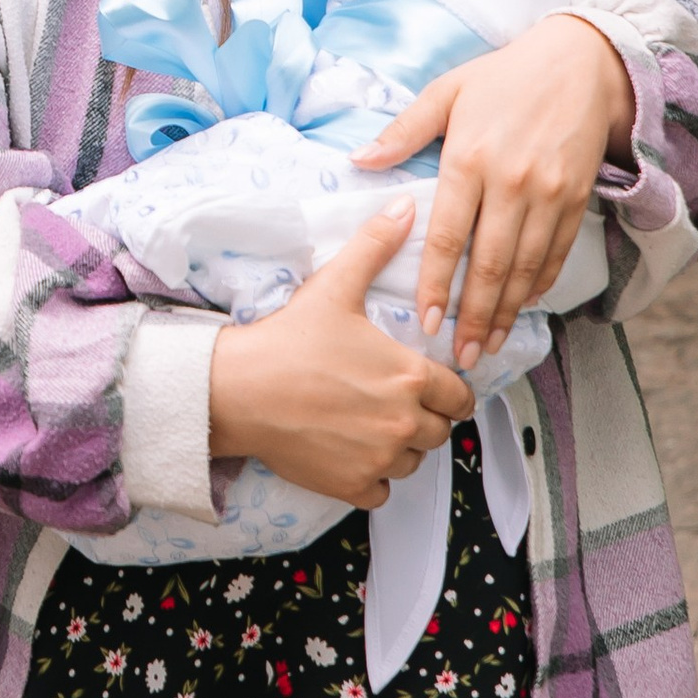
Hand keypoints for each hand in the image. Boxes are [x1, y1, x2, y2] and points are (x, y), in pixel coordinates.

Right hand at [205, 199, 473, 510]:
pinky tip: (350, 452)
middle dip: (424, 418)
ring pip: (414, 462)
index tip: (427, 385)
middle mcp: (403, 422)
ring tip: (369, 424)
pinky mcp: (352, 485)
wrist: (238, 390)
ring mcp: (379, 458)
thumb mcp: (335, 286)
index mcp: (409, 376)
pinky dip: (373, 477)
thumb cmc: (288, 340)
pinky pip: (383, 491)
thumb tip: (405, 206)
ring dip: (400, 448)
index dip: (447, 390)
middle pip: (440, 431)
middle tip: (391, 402)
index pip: (460, 397)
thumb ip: (375, 246)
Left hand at [354, 12, 633, 370]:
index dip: (436, 284)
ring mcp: (548, 194)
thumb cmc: (505, 75)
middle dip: (474, 316)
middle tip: (462, 355)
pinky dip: (541, 284)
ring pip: (525, 267)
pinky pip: (557, 253)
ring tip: (492, 344)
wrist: (582, 61)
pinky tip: (526, 306)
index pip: (448, 236)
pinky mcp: (577, 198)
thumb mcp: (447, 91)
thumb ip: (403, 131)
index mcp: (470, 159)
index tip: (426, 320)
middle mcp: (511, 182)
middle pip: (489, 264)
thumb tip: (359, 161)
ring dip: (508, 312)